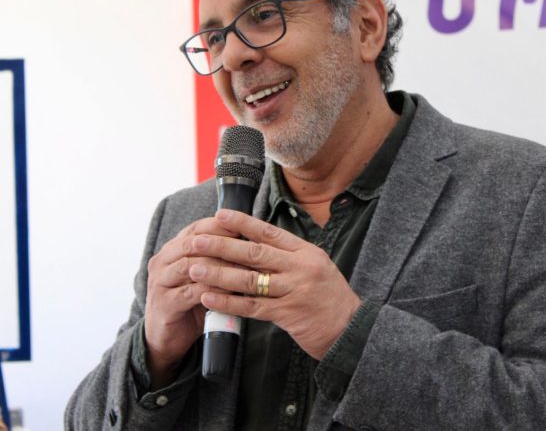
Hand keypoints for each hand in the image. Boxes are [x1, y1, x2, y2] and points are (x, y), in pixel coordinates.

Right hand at [143, 217, 239, 387]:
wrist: (166, 339)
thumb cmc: (190, 305)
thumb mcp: (202, 278)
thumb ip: (216, 261)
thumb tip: (249, 245)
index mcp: (171, 251)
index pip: (195, 229)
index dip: (217, 225)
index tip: (241, 225)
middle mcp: (162, 262)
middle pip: (190, 243)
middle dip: (219, 243)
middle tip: (244, 245)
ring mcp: (160, 282)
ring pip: (190, 266)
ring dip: (218, 266)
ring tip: (242, 268)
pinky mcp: (164, 304)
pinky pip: (190, 293)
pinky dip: (212, 291)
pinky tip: (230, 292)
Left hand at [186, 209, 361, 360]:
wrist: (350, 329)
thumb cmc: (328, 297)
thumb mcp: (315, 266)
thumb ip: (288, 256)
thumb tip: (254, 241)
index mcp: (306, 252)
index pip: (269, 232)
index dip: (242, 222)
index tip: (219, 215)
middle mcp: (300, 268)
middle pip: (255, 253)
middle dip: (222, 245)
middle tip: (197, 240)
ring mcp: (294, 291)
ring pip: (249, 279)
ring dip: (219, 274)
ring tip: (195, 268)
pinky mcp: (287, 315)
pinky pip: (251, 307)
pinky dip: (228, 302)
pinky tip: (208, 298)